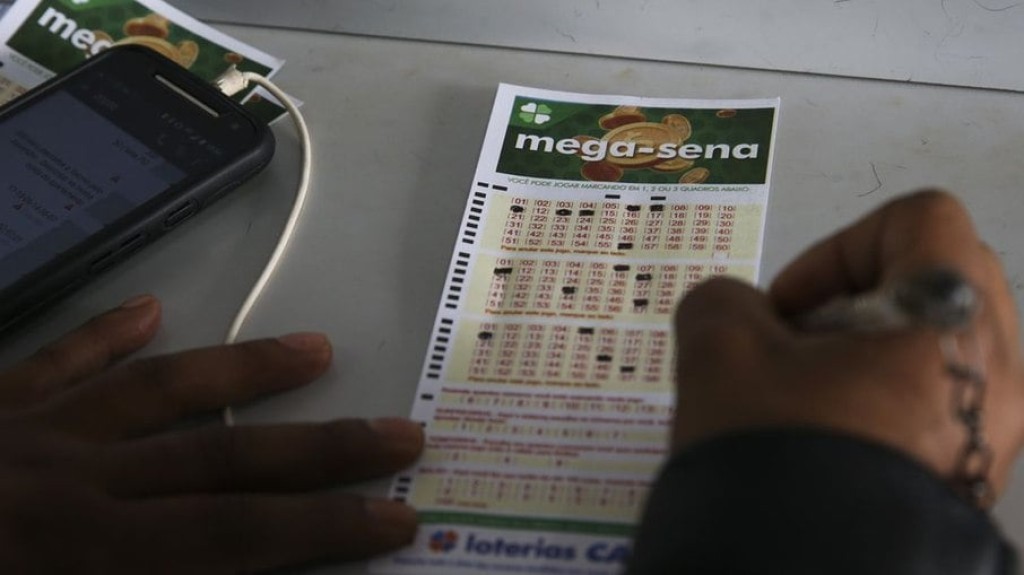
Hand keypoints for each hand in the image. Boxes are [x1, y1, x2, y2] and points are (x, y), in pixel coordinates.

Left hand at [0, 296, 423, 572]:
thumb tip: (231, 563)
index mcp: (85, 554)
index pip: (235, 535)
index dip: (323, 527)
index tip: (394, 516)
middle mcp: (69, 483)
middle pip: (222, 457)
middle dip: (320, 448)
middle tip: (398, 432)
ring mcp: (25, 435)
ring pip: (155, 390)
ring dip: (242, 370)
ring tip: (313, 348)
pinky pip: (54, 363)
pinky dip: (103, 336)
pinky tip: (148, 309)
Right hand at [672, 190, 1023, 499]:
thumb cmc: (780, 454)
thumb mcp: (720, 354)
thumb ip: (723, 301)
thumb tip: (740, 312)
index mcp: (953, 321)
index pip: (921, 219)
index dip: (840, 245)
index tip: (788, 310)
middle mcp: (1001, 372)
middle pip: (941, 275)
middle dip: (856, 297)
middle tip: (798, 348)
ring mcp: (1000, 429)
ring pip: (943, 339)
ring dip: (870, 346)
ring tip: (810, 396)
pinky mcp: (978, 472)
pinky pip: (944, 396)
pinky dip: (886, 392)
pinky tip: (830, 433)